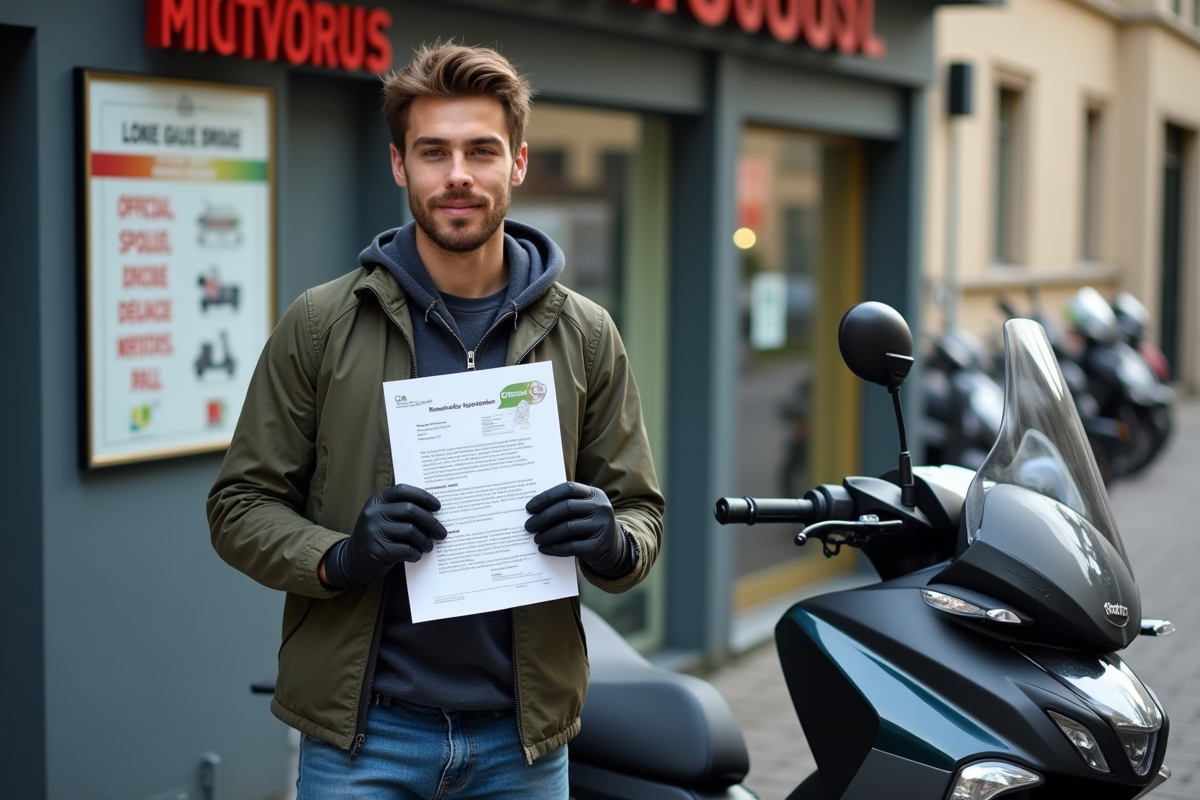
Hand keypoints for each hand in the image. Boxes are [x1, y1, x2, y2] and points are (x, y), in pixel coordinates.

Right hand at [321, 484, 446, 589]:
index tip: (437, 506)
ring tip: (429, 546)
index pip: (403, 491)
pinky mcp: (377, 550)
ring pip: (410, 531)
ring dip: (425, 540)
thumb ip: (400, 512)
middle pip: (410, 510)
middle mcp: (373, 513)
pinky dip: (415, 553)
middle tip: (441, 532)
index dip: (423, 496)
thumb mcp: (382, 519)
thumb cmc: (376, 538)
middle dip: (431, 522)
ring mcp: (373, 531)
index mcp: (377, 502)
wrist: (352, 562)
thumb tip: (434, 513)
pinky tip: (416, 555)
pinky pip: (406, 549)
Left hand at [525, 482, 630, 577]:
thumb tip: (533, 510)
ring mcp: (602, 526)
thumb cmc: (589, 526)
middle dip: (544, 516)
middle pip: (566, 507)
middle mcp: (601, 507)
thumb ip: (566, 505)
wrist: (613, 549)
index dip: (547, 496)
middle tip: (529, 525)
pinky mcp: (599, 545)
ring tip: (536, 538)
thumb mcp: (584, 510)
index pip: (568, 489)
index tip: (529, 507)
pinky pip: (572, 546)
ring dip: (548, 534)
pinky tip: (544, 549)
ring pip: (568, 527)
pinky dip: (555, 548)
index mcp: (595, 494)